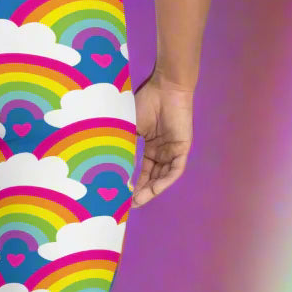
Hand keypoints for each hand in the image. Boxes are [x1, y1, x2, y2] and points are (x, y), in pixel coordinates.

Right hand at [131, 74, 194, 206]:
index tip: (121, 196)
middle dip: (141, 192)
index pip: (142, 171)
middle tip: (128, 205)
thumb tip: (108, 166)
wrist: (165, 87)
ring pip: (162, 177)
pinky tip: (153, 190)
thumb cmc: (145, 101)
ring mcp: (172, 150)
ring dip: (151, 191)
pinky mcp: (182, 148)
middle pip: (152, 178)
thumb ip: (123, 146)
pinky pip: (175, 171)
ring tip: (137, 201)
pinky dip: (164, 181)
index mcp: (149, 145)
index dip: (132, 184)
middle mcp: (161, 151)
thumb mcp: (129, 128)